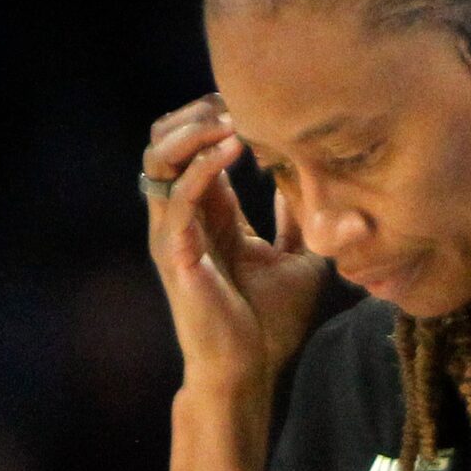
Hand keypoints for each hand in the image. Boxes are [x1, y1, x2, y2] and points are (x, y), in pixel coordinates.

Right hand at [141, 94, 329, 399]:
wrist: (249, 370)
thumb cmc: (269, 321)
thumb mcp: (297, 258)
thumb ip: (297, 221)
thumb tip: (312, 187)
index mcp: (208, 215)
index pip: (193, 148)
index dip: (215, 118)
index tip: (257, 102)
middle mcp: (182, 218)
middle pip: (164, 142)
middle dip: (196, 113)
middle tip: (237, 100)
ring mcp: (172, 233)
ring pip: (158, 159)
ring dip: (192, 130)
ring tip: (232, 117)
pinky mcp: (175, 253)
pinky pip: (177, 197)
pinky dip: (202, 167)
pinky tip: (233, 148)